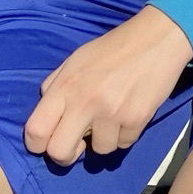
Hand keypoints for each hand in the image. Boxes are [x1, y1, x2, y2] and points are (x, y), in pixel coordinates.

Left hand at [25, 6, 192, 166]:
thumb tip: (46, 113)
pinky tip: (129, 114)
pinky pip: (124, 144)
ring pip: (99, 151)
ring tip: (111, 118)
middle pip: (60, 153)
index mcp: (65, 86)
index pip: (35, 131)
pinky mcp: (137, 119)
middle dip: (66, 155)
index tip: (48, 143)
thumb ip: (56, 85)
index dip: (38, 144)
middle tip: (78, 144)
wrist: (157, 38)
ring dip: (104, 139)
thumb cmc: (113, 48)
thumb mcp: (75, 60)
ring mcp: (112, 113)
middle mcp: (84, 102)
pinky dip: (125, 134)